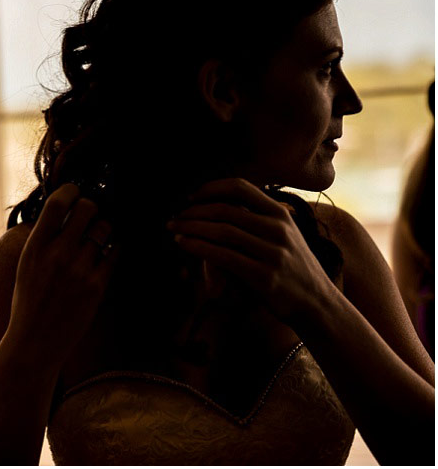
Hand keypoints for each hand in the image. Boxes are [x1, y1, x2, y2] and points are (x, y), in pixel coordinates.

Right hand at [6, 184, 118, 363]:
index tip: (75, 194)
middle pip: (88, 208)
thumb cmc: (28, 302)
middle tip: (90, 216)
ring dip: (104, 228)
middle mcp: (57, 254)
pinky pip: (114, 253)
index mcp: (35, 246)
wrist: (33, 343)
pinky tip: (108, 252)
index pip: (58, 201)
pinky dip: (113, 248)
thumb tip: (63, 211)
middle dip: (92, 208)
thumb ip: (43, 238)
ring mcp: (79, 270)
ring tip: (98, 237)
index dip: (71, 191)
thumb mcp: (26, 265)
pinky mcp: (97, 286)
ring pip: (105, 228)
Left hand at [167, 178, 335, 325]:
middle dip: (194, 211)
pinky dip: (198, 247)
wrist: (317, 304)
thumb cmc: (291, 267)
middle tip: (175, 217)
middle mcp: (278, 229)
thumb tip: (214, 206)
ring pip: (221, 232)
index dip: (211, 188)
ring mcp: (273, 253)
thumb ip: (255, 219)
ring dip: (191, 228)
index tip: (191, 197)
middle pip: (225, 209)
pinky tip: (183, 244)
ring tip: (173, 229)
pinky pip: (223, 256)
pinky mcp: (264, 276)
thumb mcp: (282, 235)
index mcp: (280, 213)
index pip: (240, 187)